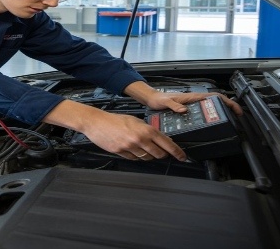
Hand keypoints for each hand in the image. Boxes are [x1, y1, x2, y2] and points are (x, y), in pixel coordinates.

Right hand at [44, 100, 186, 161]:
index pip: (167, 144)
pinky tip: (132, 149)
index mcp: (146, 130)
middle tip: (160, 151)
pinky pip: (134, 159)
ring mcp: (130, 147)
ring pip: (147, 158)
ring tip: (142, 147)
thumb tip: (160, 139)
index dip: (177, 152)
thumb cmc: (115, 120)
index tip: (182, 157)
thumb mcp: (135, 120)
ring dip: (148, 155)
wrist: (97, 122)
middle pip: (159, 154)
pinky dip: (136, 156)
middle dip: (161, 154)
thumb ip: (148, 130)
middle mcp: (140, 139)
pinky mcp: (122, 153)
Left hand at [124, 81, 242, 115]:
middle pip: (216, 101)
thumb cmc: (158, 99)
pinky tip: (213, 121)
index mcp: (192, 97)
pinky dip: (212, 113)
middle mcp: (194, 99)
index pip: (214, 97)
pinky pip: (204, 110)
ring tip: (230, 119)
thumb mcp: (165, 102)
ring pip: (211, 106)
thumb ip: (173, 106)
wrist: (152, 99)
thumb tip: (184, 110)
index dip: (227, 102)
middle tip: (237, 116)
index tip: (236, 109)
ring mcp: (192, 103)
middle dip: (229, 107)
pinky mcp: (189, 108)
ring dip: (222, 110)